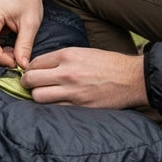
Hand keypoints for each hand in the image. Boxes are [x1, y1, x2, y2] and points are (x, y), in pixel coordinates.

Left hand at [21, 47, 147, 108]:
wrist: (134, 78)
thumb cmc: (109, 64)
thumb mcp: (83, 52)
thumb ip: (61, 59)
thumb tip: (41, 67)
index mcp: (67, 56)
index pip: (34, 63)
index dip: (30, 69)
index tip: (32, 73)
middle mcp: (67, 73)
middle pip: (30, 80)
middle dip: (27, 83)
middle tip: (30, 85)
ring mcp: (72, 91)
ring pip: (38, 97)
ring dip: (37, 96)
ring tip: (43, 94)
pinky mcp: (79, 106)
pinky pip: (54, 109)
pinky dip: (51, 107)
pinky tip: (56, 103)